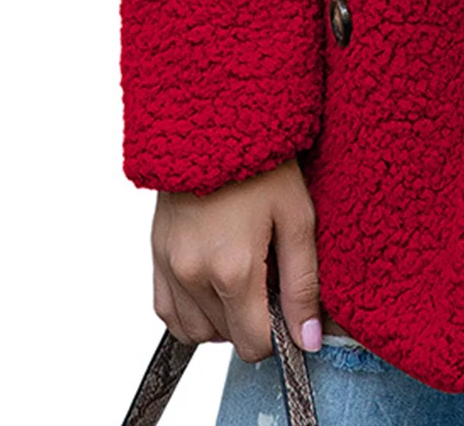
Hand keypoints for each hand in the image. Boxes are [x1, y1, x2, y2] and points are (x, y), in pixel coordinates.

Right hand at [152, 156, 325, 362]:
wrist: (215, 120)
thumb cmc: (264, 163)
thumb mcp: (297, 218)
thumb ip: (303, 285)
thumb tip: (308, 340)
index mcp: (232, 269)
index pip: (254, 343)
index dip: (279, 332)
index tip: (288, 302)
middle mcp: (192, 275)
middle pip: (227, 338)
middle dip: (253, 318)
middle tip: (270, 272)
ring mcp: (168, 267)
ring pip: (197, 331)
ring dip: (223, 318)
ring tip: (244, 274)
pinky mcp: (155, 255)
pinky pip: (168, 312)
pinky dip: (193, 310)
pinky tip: (215, 280)